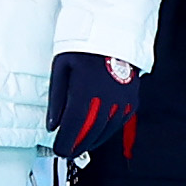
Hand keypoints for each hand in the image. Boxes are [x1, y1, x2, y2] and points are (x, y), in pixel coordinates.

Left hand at [48, 48, 140, 164]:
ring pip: (106, 130)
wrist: (113, 34)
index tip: (58, 150)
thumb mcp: (61, 68)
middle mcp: (107, 97)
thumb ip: (56, 99)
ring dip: (92, 141)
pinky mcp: (132, 100)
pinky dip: (106, 132)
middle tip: (67, 152)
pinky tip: (96, 134)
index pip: (74, 124)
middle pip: (91, 131)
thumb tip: (52, 125)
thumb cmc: (84, 48)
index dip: (66, 141)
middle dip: (77, 145)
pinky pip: (120, 123)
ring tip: (79, 146)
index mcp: (85, 88)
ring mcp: (123, 99)